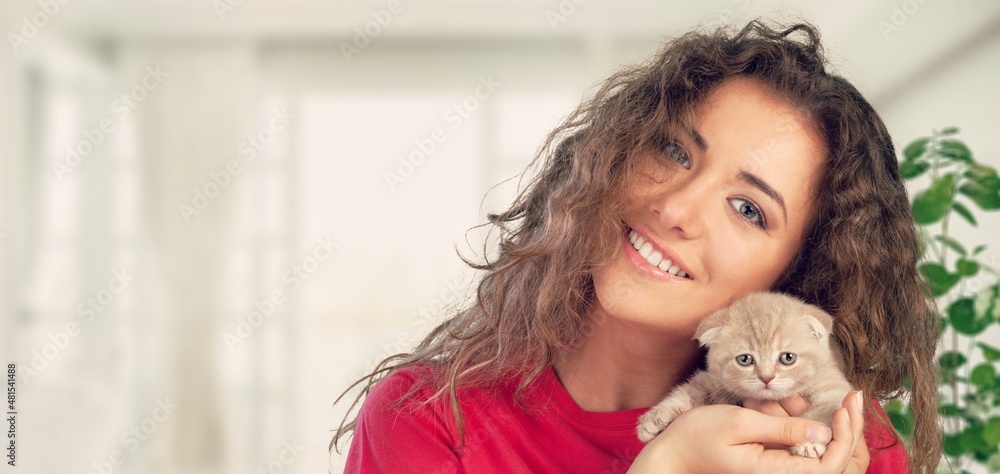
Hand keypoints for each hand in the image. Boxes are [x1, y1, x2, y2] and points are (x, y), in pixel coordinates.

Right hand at [628, 391, 867, 473]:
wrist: (672, 452)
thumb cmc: (697, 436)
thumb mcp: (738, 424)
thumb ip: (780, 428)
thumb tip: (823, 431)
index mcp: (776, 472)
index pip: (829, 465)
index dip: (846, 437)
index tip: (846, 405)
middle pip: (833, 460)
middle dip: (848, 428)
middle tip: (854, 395)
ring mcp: (776, 468)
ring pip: (818, 451)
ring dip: (825, 423)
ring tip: (804, 396)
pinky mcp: (771, 460)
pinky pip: (799, 445)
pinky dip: (805, 423)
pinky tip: (793, 403)